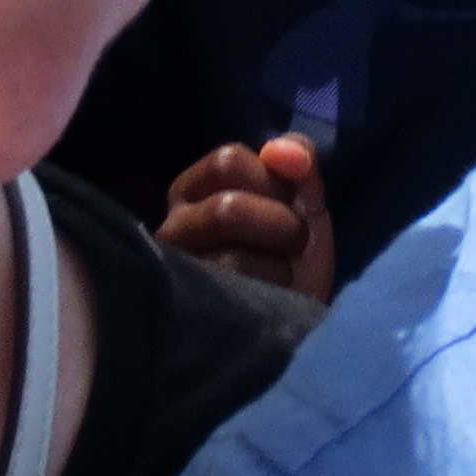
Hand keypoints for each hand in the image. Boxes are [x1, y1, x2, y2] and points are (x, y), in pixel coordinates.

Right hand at [157, 134, 334, 302]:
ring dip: (278, 267)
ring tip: (282, 278)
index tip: (289, 202)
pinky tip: (271, 301)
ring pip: (232, 259)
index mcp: (192, 191)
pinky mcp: (192, 316)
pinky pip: (235, 301)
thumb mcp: (303, 201)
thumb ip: (299, 163)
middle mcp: (173, 229)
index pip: (227, 161)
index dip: (272, 180)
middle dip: (280, 225)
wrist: (293, 325)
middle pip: (226, 209)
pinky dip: (269, 297)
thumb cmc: (290, 254)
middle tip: (294, 244)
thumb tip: (282, 150)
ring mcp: (177, 276)